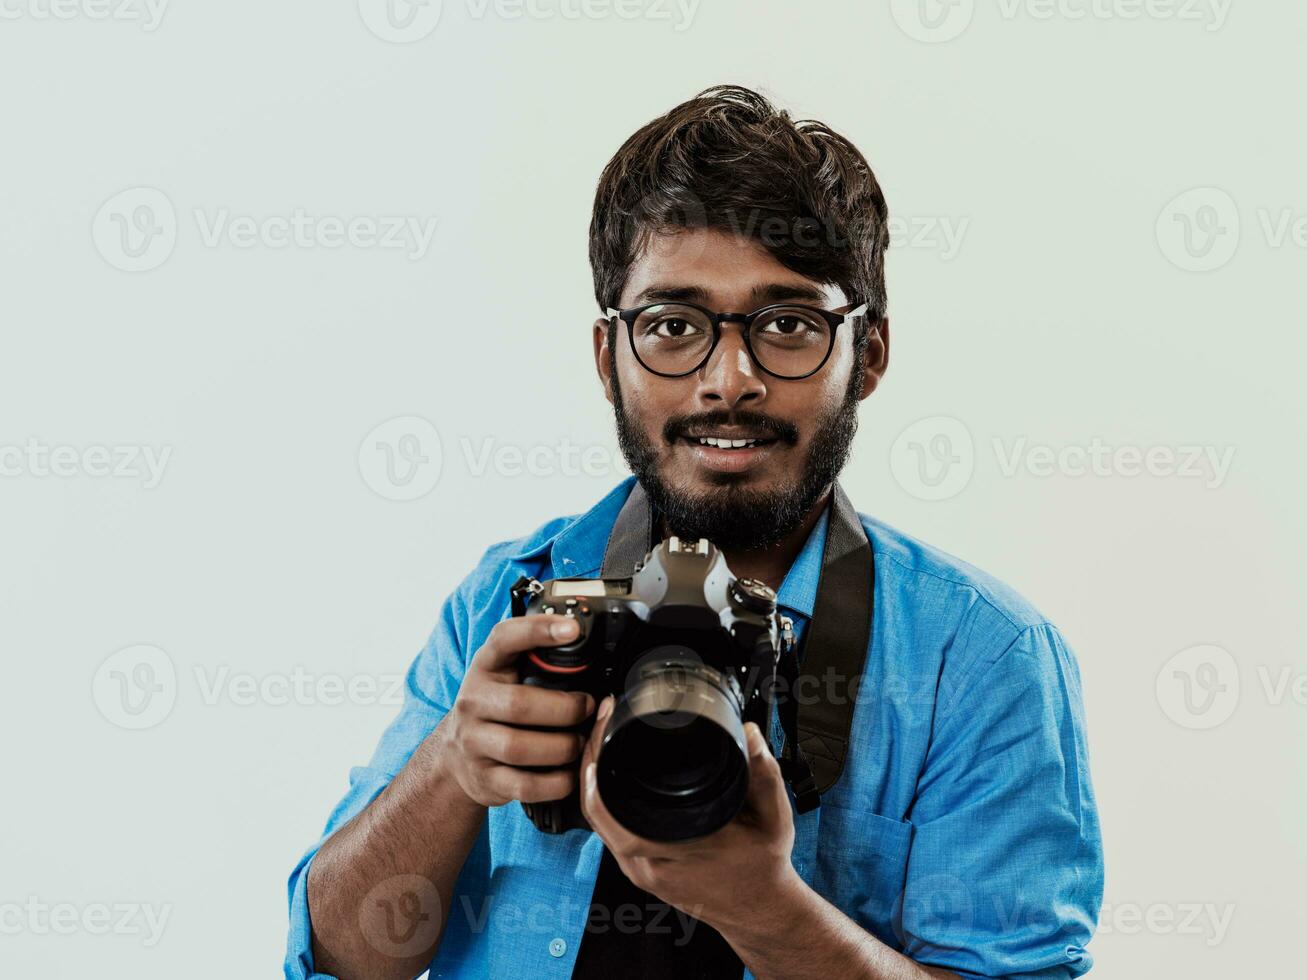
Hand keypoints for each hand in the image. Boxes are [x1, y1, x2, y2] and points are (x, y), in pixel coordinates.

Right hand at [437, 615, 595, 806]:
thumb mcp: (507, 677)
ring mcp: (474, 742)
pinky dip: (555, 783)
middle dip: (565, 709)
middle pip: (520, 704)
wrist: (456, 756)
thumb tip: (591, 655)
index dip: (538, 630)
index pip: (504, 638)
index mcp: (485, 668)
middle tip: (588, 709)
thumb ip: (537, 663)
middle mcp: (473, 702)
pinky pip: (524, 785)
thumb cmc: (495, 709)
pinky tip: (568, 774)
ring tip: (579, 743)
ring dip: (562, 747)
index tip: (573, 629)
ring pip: (520, 748)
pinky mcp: (483, 779)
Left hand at [578, 696, 802, 934]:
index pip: (618, 815)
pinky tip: (607, 776)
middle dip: (592, 762)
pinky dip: (601, 803)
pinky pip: (608, 835)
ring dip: (593, 782)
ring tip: (602, 741)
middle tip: (601, 723)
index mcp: (680, 850)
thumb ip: (763, 772)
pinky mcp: (640, 874)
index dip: (598, 777)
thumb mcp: (774, 816)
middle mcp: (653, 865)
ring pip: (599, 825)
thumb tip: (749, 734)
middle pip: (598, 814)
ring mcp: (642, 872)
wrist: (759, 909)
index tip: (602, 735)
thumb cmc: (763, 866)